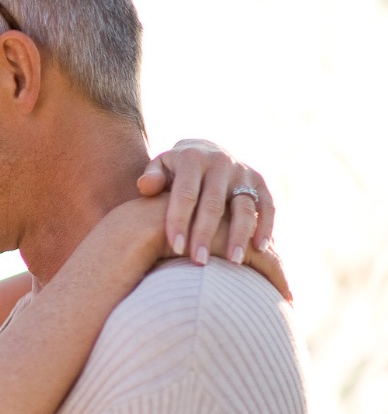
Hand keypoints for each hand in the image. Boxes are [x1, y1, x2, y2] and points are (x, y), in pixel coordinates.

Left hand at [137, 139, 275, 265]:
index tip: (176, 247)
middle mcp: (220, 163)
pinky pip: (267, 206)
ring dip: (239, 235)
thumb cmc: (173, 171)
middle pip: (213, 204)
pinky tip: (260, 250)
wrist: (204, 151)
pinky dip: (266, 226)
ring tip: (233, 262)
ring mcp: (243, 173)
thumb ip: (151, 176)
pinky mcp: (260, 183)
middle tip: (199, 261)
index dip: (180, 221)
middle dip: (206, 234)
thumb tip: (146, 186)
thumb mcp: (158, 167)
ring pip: (244, 207)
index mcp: (192, 158)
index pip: (185, 194)